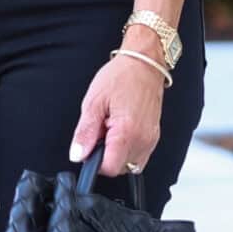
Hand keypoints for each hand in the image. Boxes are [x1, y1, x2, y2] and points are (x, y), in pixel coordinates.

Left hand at [69, 53, 163, 177]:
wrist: (144, 63)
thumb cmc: (121, 76)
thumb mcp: (94, 102)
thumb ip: (85, 132)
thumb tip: (78, 154)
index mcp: (127, 132)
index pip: (109, 168)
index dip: (95, 162)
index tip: (90, 147)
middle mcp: (143, 139)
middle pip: (119, 168)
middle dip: (106, 155)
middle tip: (101, 131)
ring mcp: (151, 139)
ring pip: (129, 164)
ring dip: (117, 152)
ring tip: (112, 128)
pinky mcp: (154, 136)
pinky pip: (139, 154)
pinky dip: (127, 147)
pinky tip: (122, 129)